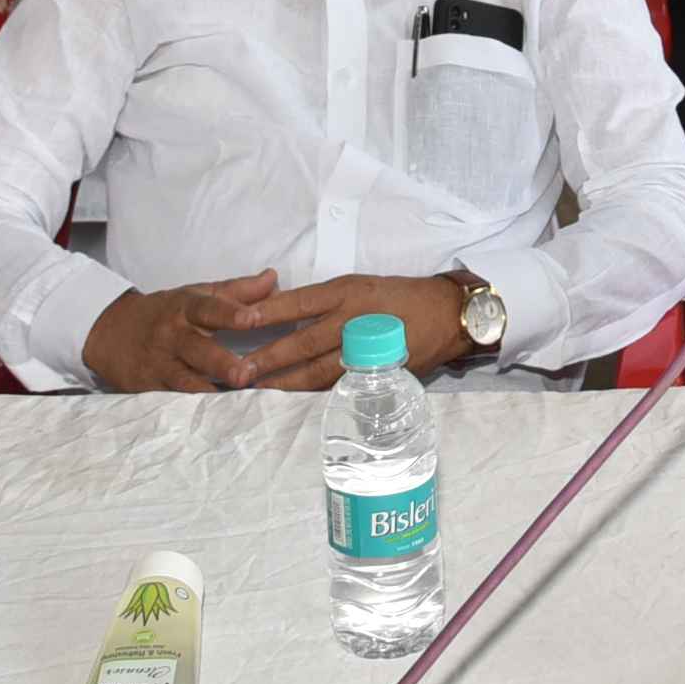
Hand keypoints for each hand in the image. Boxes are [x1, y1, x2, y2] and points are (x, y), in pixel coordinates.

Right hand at [81, 271, 292, 392]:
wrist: (109, 333)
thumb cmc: (165, 312)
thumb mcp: (195, 295)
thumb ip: (236, 290)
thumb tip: (273, 277)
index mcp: (185, 308)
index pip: (208, 308)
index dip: (230, 313)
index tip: (254, 318)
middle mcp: (171, 336)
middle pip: (197, 349)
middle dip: (221, 362)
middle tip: (246, 374)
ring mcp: (159, 365)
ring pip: (184, 381)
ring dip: (209, 393)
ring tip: (235, 403)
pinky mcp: (149, 390)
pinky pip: (173, 401)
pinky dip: (192, 411)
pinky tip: (214, 421)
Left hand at [226, 273, 474, 390]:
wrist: (446, 315)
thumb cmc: (398, 296)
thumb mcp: (360, 286)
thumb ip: (324, 302)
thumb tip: (279, 314)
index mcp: (349, 291)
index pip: (300, 301)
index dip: (269, 312)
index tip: (240, 321)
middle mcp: (355, 318)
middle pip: (303, 341)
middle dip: (268, 358)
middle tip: (238, 371)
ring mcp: (365, 349)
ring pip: (317, 369)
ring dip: (285, 381)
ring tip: (257, 388)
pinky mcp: (376, 371)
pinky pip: (337, 384)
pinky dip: (311, 391)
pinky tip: (291, 397)